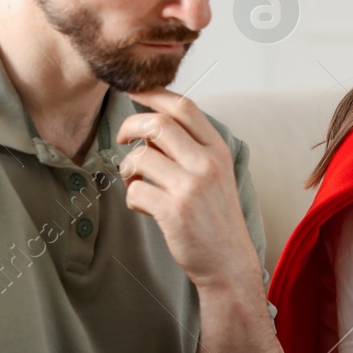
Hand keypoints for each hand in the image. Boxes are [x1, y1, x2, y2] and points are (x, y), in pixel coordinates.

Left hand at [116, 89, 258, 288]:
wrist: (228, 260)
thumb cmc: (215, 215)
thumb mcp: (215, 173)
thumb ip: (191, 147)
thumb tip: (152, 123)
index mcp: (217, 150)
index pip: (184, 107)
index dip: (154, 94)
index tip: (134, 91)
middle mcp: (207, 164)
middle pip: (156, 124)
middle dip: (130, 127)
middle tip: (124, 139)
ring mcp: (191, 187)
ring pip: (140, 158)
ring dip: (128, 169)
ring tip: (136, 182)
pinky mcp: (174, 211)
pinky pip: (135, 190)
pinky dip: (132, 197)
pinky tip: (144, 206)